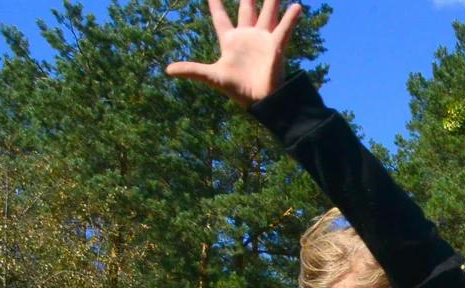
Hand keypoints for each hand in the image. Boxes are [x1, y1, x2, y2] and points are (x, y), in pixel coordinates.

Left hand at [164, 0, 300, 106]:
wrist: (259, 101)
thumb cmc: (237, 89)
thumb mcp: (212, 76)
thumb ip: (192, 70)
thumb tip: (167, 70)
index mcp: (230, 40)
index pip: (220, 17)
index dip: (215, 3)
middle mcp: (247, 36)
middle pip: (246, 8)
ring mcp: (262, 40)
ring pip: (267, 13)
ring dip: (271, 0)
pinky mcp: (275, 47)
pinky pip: (284, 29)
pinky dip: (290, 18)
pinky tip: (297, 6)